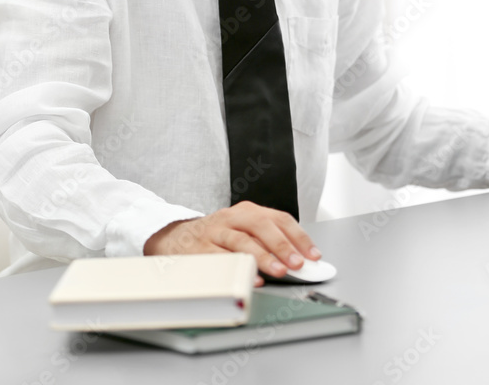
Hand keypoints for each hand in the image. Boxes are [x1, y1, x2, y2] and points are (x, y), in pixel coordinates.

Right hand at [142, 201, 321, 286]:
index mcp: (247, 210)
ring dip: (263, 257)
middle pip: (261, 225)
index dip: (298, 236)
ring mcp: (215, 232)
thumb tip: (299, 260)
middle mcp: (232, 217)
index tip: (313, 255)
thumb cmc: (217, 236)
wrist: (175, 237)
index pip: (279, 218)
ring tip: (279, 271)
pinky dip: (237, 268)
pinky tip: (251, 277)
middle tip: (297, 263)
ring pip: (242, 241)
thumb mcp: (243, 230)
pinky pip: (221, 259)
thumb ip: (267, 242)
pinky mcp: (199, 249)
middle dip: (282, 245)